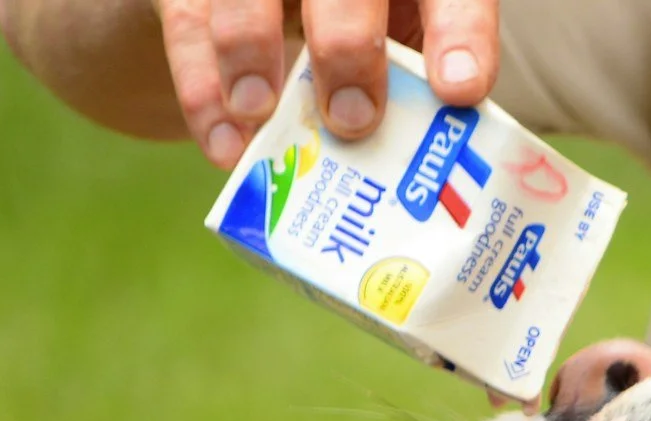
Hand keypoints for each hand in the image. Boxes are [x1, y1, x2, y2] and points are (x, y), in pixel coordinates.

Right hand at [153, 0, 499, 167]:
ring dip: (250, 46)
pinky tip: (225, 144)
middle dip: (348, 44)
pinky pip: (190, 23)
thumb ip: (407, 94)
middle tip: (351, 120)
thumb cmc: (350, 46)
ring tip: (257, 113)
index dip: (460, 31)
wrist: (255, 18)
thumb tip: (422, 171)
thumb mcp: (391, 57)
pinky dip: (202, 86)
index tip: (460, 90)